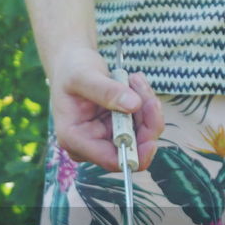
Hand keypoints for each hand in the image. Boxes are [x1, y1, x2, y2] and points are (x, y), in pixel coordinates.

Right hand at [48, 46, 163, 171]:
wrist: (71, 64)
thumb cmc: (71, 70)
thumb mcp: (83, 76)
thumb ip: (106, 91)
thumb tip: (133, 105)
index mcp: (74, 139)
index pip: (111, 160)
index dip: (136, 153)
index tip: (153, 134)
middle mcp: (90, 145)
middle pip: (132, 149)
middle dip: (146, 121)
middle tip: (143, 90)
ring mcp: (106, 138)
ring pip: (142, 136)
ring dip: (147, 107)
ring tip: (135, 80)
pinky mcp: (118, 129)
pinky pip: (143, 124)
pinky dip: (145, 104)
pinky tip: (135, 84)